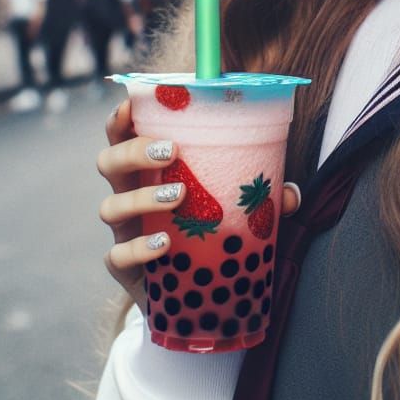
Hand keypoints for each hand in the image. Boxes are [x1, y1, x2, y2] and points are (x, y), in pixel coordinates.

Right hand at [97, 99, 300, 309]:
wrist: (193, 297)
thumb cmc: (209, 235)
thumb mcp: (235, 210)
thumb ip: (262, 200)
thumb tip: (291, 194)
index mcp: (150, 170)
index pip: (124, 135)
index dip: (122, 117)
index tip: (133, 103)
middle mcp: (130, 194)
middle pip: (109, 162)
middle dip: (133, 151)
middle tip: (170, 152)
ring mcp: (124, 231)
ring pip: (109, 206)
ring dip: (141, 197)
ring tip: (178, 197)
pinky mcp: (124, 268)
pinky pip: (116, 256)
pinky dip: (138, 247)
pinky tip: (163, 244)